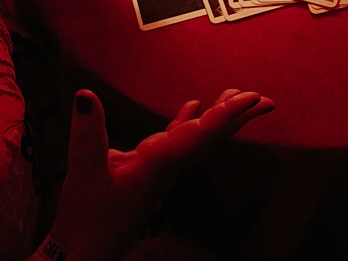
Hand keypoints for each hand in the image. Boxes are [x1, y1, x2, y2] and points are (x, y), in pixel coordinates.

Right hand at [33, 88, 274, 259]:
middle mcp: (169, 167)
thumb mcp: (83, 173)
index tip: (251, 97)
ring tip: (238, 94)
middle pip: (212, 137)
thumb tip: (85, 96)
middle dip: (238, 117)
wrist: (85, 252)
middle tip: (264, 98)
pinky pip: (179, 140)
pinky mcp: (151, 171)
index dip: (226, 114)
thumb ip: (86, 134)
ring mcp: (163, 170)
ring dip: (220, 116)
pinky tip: (194, 104)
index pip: (200, 135)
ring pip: (199, 138)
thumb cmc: (86, 219)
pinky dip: (189, 120)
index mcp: (159, 165)